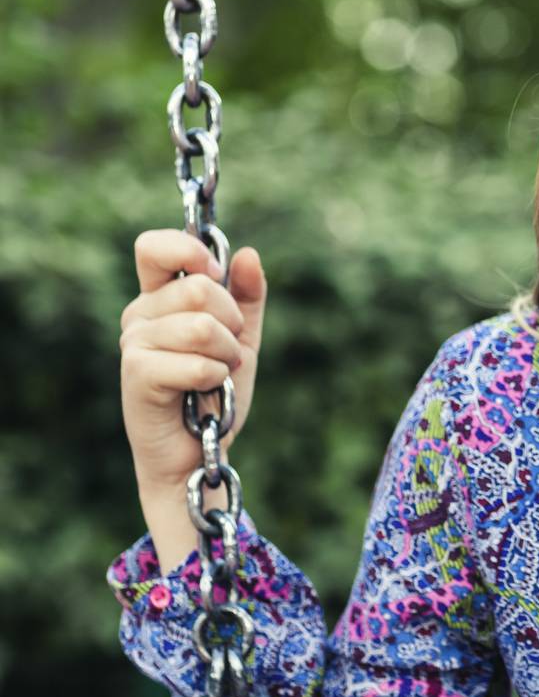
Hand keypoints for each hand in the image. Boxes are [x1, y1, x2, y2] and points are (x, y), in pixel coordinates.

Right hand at [120, 230, 268, 497]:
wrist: (198, 449)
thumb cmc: (214, 391)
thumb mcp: (242, 337)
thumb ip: (247, 296)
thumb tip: (247, 254)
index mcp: (159, 298)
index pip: (154, 247)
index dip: (189, 250)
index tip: (216, 272)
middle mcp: (139, 315)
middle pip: (200, 288)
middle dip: (232, 322)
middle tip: (226, 350)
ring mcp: (133, 344)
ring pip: (204, 326)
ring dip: (226, 355)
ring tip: (216, 373)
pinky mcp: (137, 374)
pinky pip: (197, 362)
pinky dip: (215, 378)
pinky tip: (204, 392)